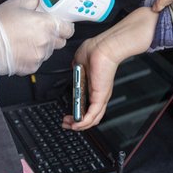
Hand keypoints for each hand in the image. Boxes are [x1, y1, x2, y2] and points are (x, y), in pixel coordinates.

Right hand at [0, 0, 74, 75]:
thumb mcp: (16, 4)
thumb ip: (34, 0)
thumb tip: (41, 1)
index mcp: (46, 24)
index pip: (69, 28)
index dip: (65, 25)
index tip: (59, 22)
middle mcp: (46, 41)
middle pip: (61, 40)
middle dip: (54, 34)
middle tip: (40, 29)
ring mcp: (40, 56)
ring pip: (50, 50)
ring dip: (43, 45)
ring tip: (26, 39)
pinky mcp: (33, 67)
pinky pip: (39, 60)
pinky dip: (33, 55)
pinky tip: (22, 48)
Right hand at [63, 6, 158, 129]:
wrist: (105, 46)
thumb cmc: (97, 49)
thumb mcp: (80, 60)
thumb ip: (77, 68)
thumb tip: (74, 70)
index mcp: (96, 85)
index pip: (90, 105)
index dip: (79, 112)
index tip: (68, 115)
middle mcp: (100, 93)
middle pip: (91, 116)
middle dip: (76, 122)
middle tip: (67, 123)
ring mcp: (101, 96)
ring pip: (92, 119)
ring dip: (78, 124)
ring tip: (69, 125)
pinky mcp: (100, 97)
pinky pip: (92, 116)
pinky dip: (83, 122)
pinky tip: (76, 124)